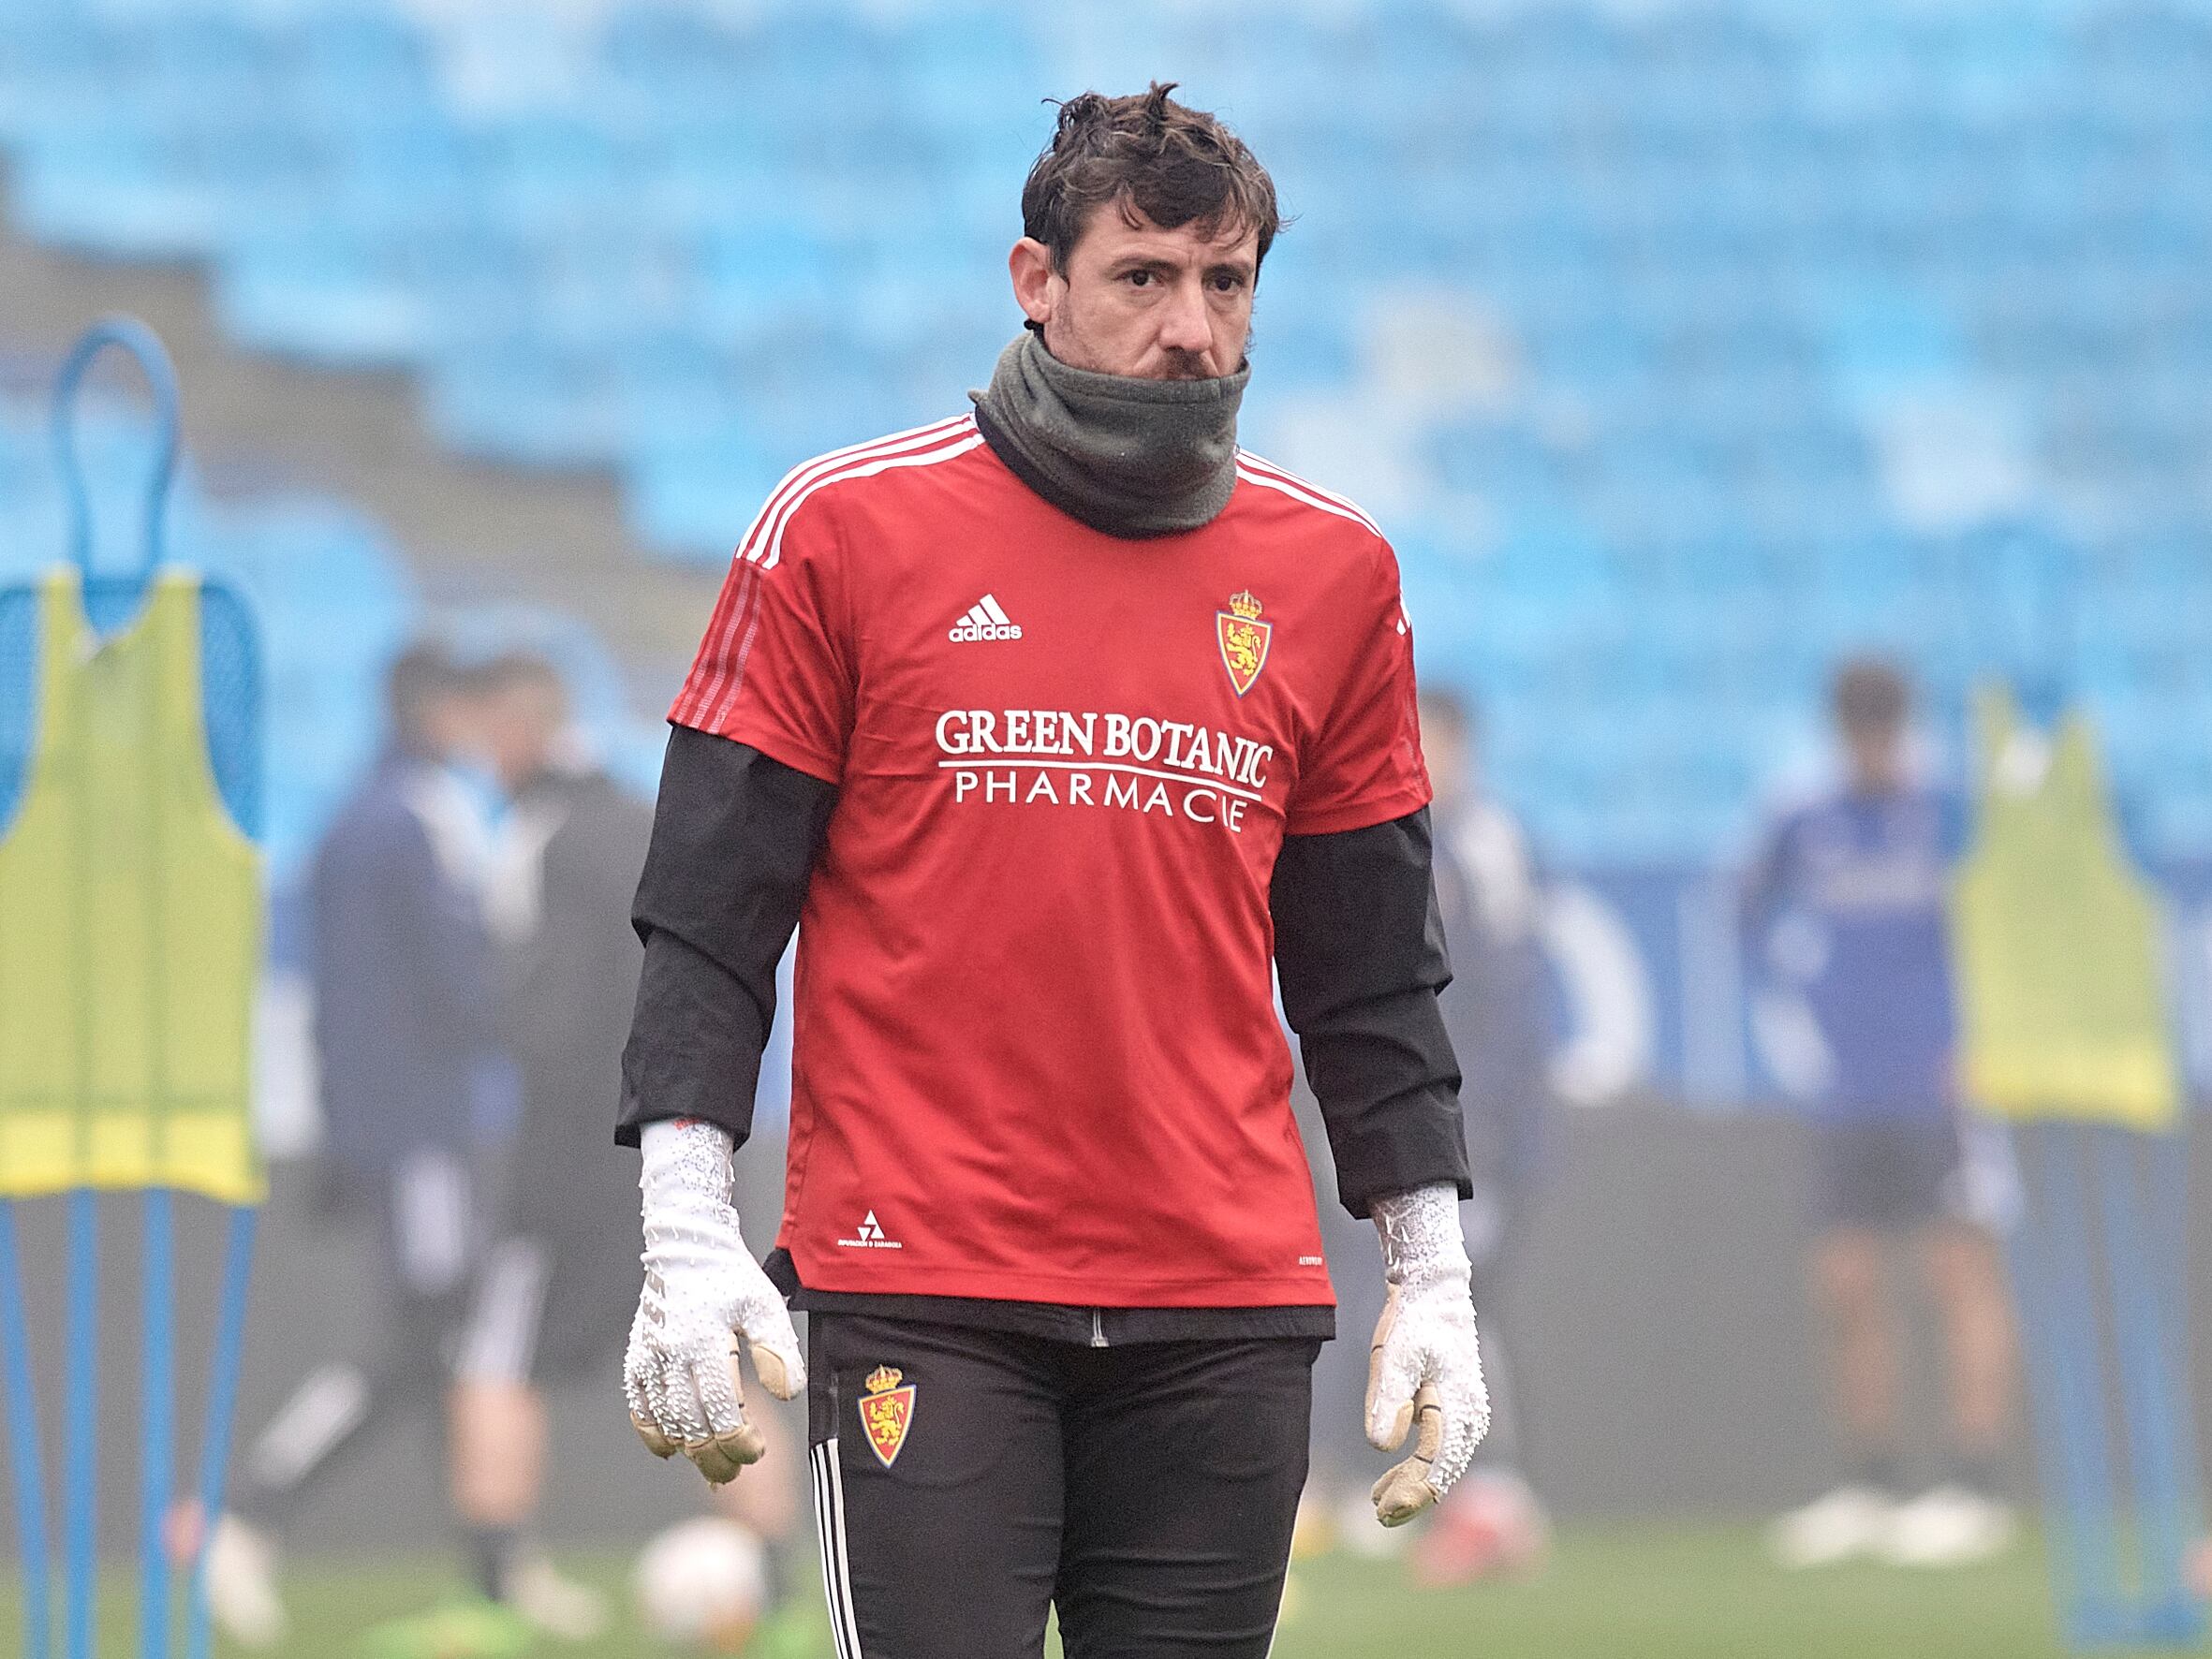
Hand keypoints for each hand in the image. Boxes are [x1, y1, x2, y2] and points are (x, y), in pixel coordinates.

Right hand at [623, 1120, 803, 1483]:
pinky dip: (654, 1434)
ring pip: (666, 1424)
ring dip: (690, 1451)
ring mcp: (649, 1359)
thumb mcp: (764, 1305)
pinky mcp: (636, 1359)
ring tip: (714, 1467)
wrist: (686, 1245)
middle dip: (716, 1457)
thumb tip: (788, 1395)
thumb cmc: (731, 1277)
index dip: (741, 1443)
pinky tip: (672, 1449)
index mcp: (705, 1342)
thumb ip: (778, 1350)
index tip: (758, 1450)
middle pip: (692, 1428)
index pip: (723, 1413)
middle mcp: (671, 1354)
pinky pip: (639, 1409)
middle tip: (737, 1470)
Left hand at [1365, 1184, 1489, 1525]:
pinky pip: (1440, 1451)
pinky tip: (1392, 1480)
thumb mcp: (1394, 1357)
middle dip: (1411, 1497)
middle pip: (1441, 1472)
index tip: (1384, 1509)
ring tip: (1378, 1501)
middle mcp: (1469, 1417)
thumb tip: (1382, 1447)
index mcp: (1457, 1407)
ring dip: (1413, 1486)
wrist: (1433, 1294)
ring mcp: (1467, 1415)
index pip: (1435, 1465)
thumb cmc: (1413, 1323)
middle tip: (1377, 1513)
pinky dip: (1418, 1469)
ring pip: (1442, 1465)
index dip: (1410, 1493)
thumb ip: (1388, 1400)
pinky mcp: (1457, 1411)